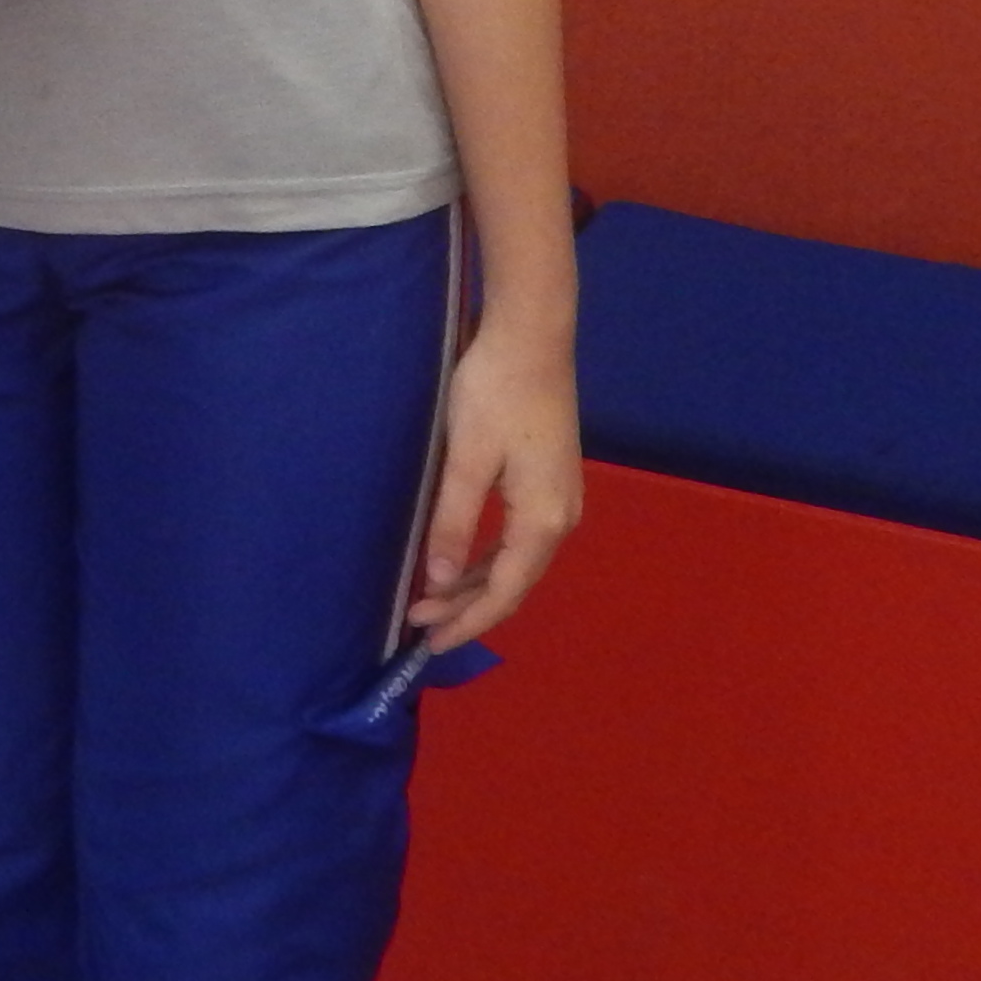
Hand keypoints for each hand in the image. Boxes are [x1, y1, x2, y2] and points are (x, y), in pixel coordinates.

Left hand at [408, 320, 581, 649]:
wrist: (531, 337)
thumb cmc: (495, 394)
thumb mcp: (466, 460)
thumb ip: (453, 522)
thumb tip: (441, 582)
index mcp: (544, 521)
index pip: (503, 591)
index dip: (467, 621)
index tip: (428, 643)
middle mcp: (561, 519)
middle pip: (513, 583)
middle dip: (467, 609)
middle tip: (419, 627)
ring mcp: (560, 500)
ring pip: (516, 562)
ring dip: (476, 585)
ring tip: (433, 603)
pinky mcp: (549, 481)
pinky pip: (519, 539)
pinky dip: (488, 559)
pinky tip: (461, 563)